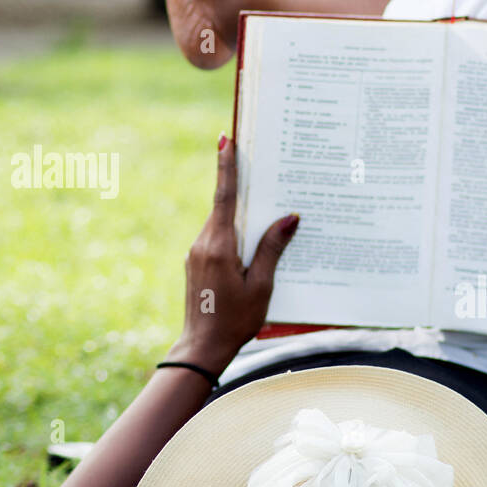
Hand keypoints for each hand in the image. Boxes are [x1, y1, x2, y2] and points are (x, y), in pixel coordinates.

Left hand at [167, 134, 298, 373]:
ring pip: (222, 223)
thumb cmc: (235, 321)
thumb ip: (272, 249)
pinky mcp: (197, 262)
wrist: (202, 347)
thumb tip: (289, 217)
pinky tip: (251, 244)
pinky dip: (235, 233)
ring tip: (265, 209)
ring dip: (240, 214)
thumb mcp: (261, 285)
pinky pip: (218, 238)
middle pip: (224, 206)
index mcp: (219, 246)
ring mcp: (197, 253)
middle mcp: (203, 244)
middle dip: (240, 185)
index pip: (225, 197)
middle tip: (254, 160)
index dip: (227, 167)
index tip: (226, 139)